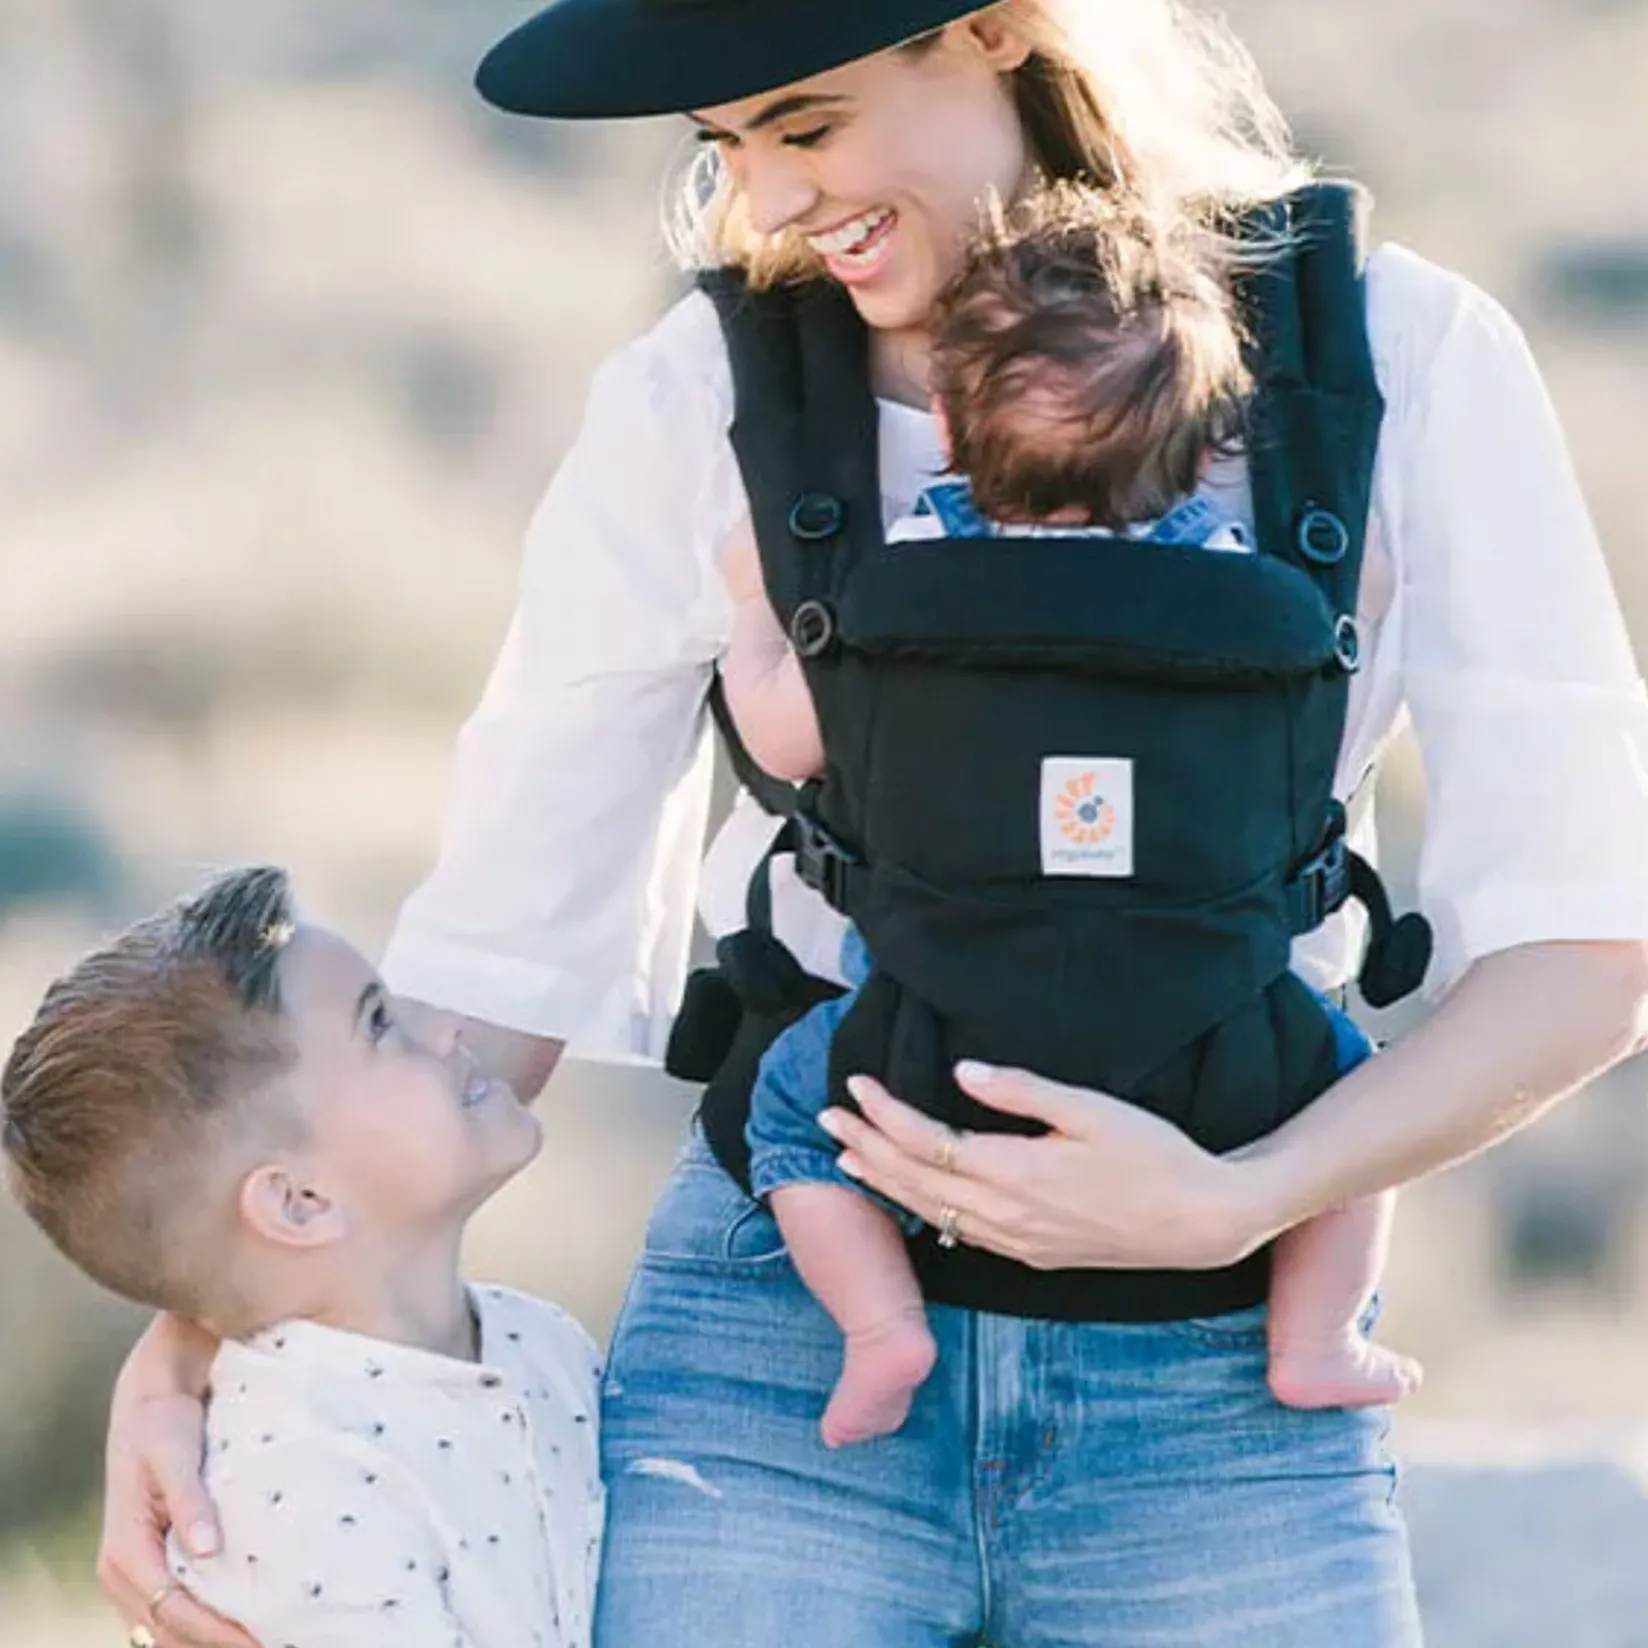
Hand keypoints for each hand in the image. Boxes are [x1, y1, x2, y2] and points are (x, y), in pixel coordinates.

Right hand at [98, 1316, 260, 1647]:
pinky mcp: (151, 1561)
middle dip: (215, 1645)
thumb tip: (206, 1550)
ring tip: (262, 1638)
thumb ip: (190, 1502)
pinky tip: (239, 1624)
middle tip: (272, 1643)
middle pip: (168, 1631)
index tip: (259, 1641)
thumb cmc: (163, 1421)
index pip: (174, 1610)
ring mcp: (134, 1571)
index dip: (216, 1632)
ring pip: (167, 1629)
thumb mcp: (173, 1455)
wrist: (150, 1394)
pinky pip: (171, 1609)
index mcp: (127, 1551)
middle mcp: (123, 1571)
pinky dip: (201, 1624)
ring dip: (208, 1640)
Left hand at [820, 1061, 1266, 1272]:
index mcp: (1016, 1172)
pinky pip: (962, 1233)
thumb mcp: (1092, 1110)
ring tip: (849, 1158)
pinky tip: (912, 1199)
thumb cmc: (1155, 1155)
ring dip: (886, 1183)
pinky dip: (924, 1211)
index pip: (926, 1141)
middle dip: (865, 1147)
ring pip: (932, 1211)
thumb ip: (1021, 1092)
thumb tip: (961, 1072)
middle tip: (826, 1118)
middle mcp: (1007, 1214)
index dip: (884, 1113)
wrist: (1203, 1222)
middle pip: (915, 1180)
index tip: (856, 1084)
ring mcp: (1018, 1240)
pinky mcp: (1033, 1254)